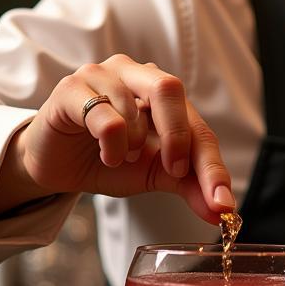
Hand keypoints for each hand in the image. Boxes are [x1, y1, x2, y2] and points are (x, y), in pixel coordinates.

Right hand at [0, 54, 234, 223]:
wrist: (60, 167)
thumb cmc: (112, 161)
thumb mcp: (158, 176)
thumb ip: (191, 186)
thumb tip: (224, 211)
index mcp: (166, 94)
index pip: (200, 127)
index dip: (213, 166)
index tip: (221, 201)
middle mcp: (137, 74)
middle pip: (170, 89)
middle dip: (178, 137)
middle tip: (173, 170)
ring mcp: (102, 75)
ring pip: (133, 104)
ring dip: (134, 144)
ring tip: (124, 158)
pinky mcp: (70, 89)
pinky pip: (102, 115)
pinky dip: (111, 143)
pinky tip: (106, 154)